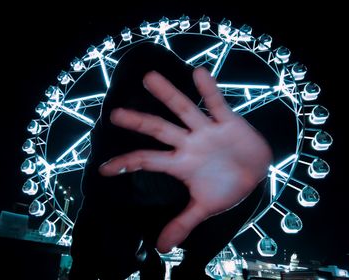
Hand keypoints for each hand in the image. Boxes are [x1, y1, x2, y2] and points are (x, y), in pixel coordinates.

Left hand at [99, 67, 271, 252]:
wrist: (257, 173)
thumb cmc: (227, 187)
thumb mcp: (205, 206)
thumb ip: (183, 222)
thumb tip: (162, 248)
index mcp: (180, 164)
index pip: (148, 161)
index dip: (126, 163)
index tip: (103, 169)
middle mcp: (188, 144)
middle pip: (159, 130)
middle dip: (139, 122)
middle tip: (115, 114)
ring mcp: (206, 131)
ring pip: (184, 110)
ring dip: (168, 94)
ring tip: (149, 78)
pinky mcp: (227, 122)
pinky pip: (216, 104)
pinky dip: (209, 90)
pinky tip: (199, 73)